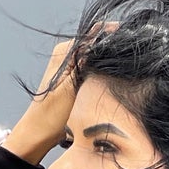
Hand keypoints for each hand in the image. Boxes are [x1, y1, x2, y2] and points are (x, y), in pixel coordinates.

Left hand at [8, 21, 118, 157]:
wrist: (40, 134)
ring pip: (95, 58)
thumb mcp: (72, 86)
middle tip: (129, 59)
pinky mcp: (73, 78)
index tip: (129, 40)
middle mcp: (67, 54)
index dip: (113, 36)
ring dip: (108, 64)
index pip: (93, 34)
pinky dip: (101, 74)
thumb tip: (101, 40)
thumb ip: (85, 62)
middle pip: (95, 44)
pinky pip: (92, 70)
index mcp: (64, 51)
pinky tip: (111, 82)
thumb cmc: (52, 115)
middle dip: (112, 50)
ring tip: (124, 70)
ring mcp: (70, 66)